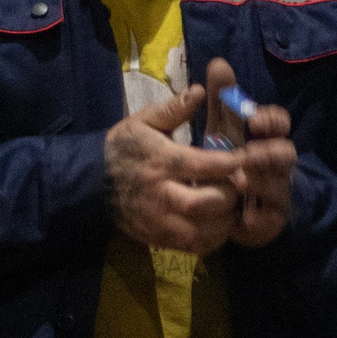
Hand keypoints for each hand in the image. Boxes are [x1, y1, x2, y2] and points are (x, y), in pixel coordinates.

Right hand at [105, 86, 239, 254]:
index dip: (231, 163)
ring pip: (203, 231)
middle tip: (238, 184)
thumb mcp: (144, 122)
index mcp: (159, 161)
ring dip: (225, 220)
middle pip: (206, 202)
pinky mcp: (157, 239)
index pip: (203, 165)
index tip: (245, 158)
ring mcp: (158, 221)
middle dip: (230, 194)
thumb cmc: (124, 147)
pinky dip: (212, 238)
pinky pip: (194, 246)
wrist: (90, 182)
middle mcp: (160, 194)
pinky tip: (217, 222)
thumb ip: (173, 109)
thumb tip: (200, 90)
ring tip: (229, 205)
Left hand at [206, 56, 295, 247]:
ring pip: (280, 186)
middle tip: (248, 153)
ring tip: (240, 180)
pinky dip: (258, 218)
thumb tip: (218, 62)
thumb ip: (220, 100)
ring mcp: (276, 193)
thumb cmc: (226, 162)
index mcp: (266, 139)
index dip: (271, 120)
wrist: (227, 208)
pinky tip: (244, 217)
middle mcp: (277, 165)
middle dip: (270, 152)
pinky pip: (270, 220)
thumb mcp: (220, 129)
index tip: (253, 119)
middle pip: (287, 154)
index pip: (279, 123)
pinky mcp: (269, 221)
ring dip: (262, 182)